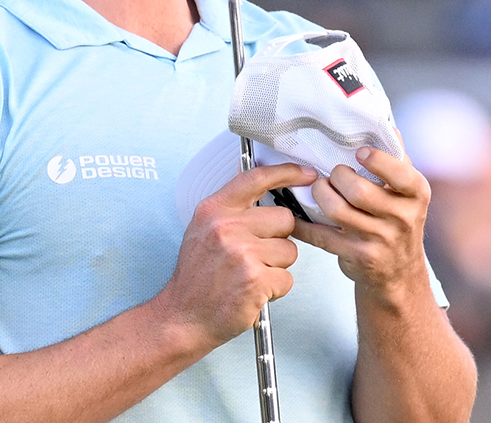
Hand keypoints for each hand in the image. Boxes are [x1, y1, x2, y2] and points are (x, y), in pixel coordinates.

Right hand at [155, 163, 318, 347]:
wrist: (183, 316)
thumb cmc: (196, 277)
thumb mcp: (203, 230)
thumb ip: (231, 209)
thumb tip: (261, 189)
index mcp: (214, 210)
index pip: (257, 178)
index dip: (287, 173)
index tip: (306, 174)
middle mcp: (227, 227)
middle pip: (285, 219)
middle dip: (278, 238)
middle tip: (255, 255)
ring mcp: (242, 253)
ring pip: (290, 250)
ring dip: (277, 266)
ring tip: (251, 275)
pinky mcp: (255, 280)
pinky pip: (287, 279)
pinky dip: (275, 289)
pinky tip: (254, 291)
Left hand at [292, 147, 431, 305]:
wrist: (400, 273)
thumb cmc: (398, 220)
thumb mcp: (407, 191)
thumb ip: (397, 159)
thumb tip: (384, 123)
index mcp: (416, 194)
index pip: (401, 174)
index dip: (377, 161)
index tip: (360, 152)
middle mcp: (402, 218)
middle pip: (359, 191)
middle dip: (337, 177)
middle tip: (333, 174)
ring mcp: (380, 240)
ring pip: (337, 211)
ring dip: (320, 194)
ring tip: (320, 188)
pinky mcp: (358, 256)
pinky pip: (322, 235)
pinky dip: (303, 224)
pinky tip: (297, 215)